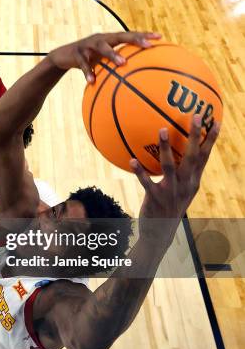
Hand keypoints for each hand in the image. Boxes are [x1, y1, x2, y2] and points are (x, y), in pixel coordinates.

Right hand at [47, 31, 161, 82]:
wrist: (62, 56)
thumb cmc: (87, 60)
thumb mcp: (101, 61)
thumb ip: (115, 65)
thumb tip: (133, 80)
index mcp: (109, 39)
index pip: (129, 34)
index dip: (143, 35)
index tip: (159, 38)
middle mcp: (101, 38)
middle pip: (119, 36)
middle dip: (134, 39)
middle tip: (147, 46)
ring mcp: (88, 44)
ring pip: (102, 47)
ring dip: (113, 54)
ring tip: (123, 63)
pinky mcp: (77, 53)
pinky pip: (83, 64)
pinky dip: (88, 72)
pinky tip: (92, 82)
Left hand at [131, 115, 219, 243]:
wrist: (161, 233)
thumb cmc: (168, 206)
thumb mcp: (180, 190)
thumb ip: (181, 172)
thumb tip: (175, 152)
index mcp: (193, 181)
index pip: (205, 157)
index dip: (210, 140)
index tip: (216, 121)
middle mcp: (185, 185)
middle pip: (193, 157)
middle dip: (196, 136)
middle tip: (197, 116)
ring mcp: (171, 192)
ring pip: (170, 166)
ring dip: (166, 148)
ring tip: (162, 129)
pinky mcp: (155, 198)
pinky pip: (146, 182)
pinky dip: (139, 171)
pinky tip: (132, 160)